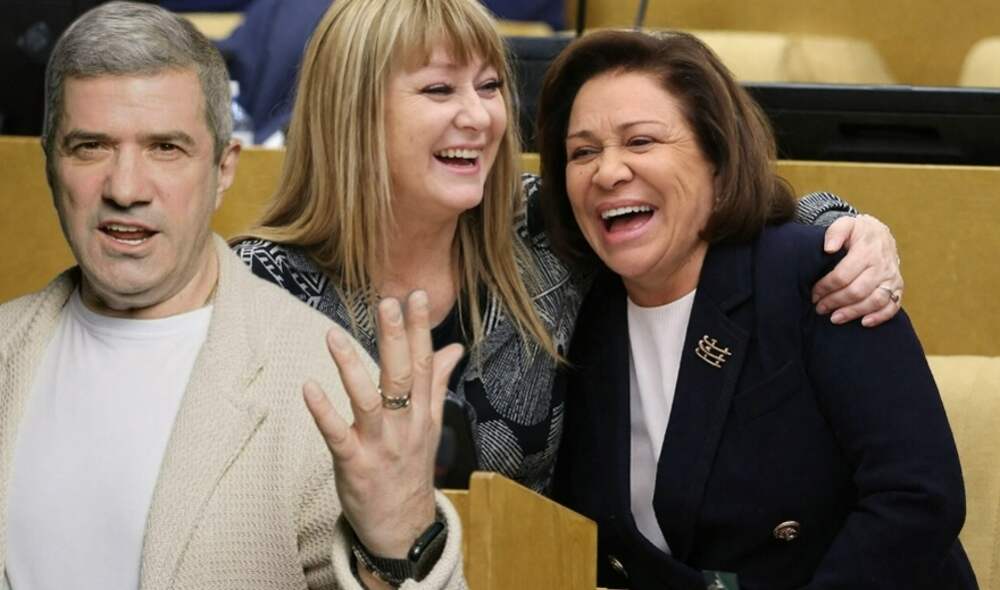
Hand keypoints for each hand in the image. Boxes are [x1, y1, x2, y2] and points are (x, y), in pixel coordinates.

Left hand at [302, 291, 463, 559]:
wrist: (403, 527)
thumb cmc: (411, 469)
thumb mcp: (430, 424)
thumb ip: (436, 383)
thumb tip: (454, 349)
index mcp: (422, 412)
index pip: (423, 363)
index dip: (419, 329)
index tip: (414, 296)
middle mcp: (405, 425)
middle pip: (401, 377)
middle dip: (395, 338)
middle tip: (386, 303)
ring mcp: (380, 445)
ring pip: (368, 402)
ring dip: (352, 367)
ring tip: (334, 335)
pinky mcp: (354, 465)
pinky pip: (337, 435)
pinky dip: (323, 412)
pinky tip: (308, 387)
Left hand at [811, 214, 903, 326]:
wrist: (879, 234)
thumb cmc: (857, 232)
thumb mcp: (845, 224)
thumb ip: (835, 233)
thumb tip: (828, 248)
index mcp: (867, 251)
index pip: (843, 275)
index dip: (826, 287)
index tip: (813, 294)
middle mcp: (882, 266)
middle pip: (857, 291)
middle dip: (835, 302)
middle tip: (820, 308)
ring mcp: (892, 278)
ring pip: (875, 301)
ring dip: (854, 312)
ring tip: (835, 318)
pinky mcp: (898, 287)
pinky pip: (893, 305)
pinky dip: (880, 317)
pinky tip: (864, 323)